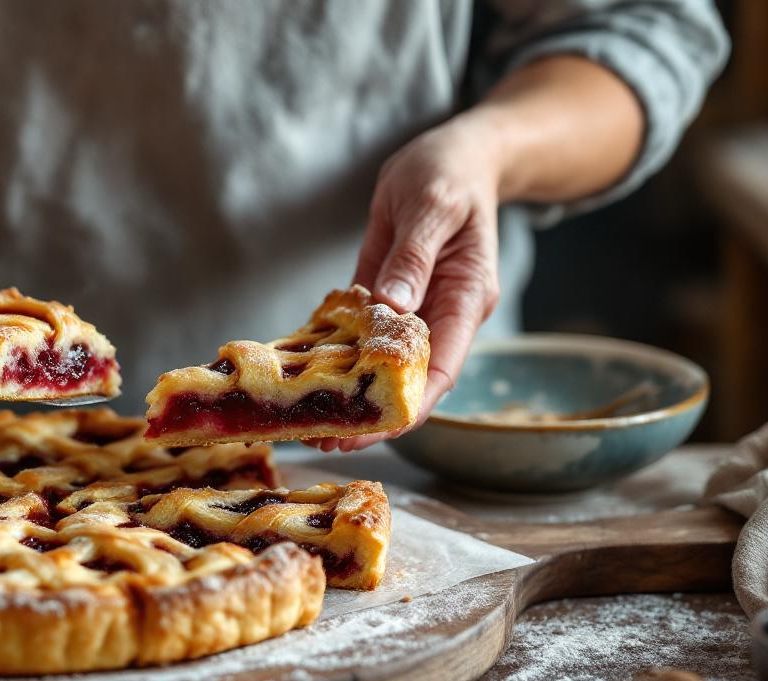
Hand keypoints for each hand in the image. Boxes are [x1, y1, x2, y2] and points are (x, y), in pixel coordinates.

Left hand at [312, 115, 502, 451]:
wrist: (454, 154)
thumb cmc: (449, 173)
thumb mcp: (432, 205)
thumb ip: (413, 256)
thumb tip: (394, 305)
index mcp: (464, 299)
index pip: (441, 369)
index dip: (410, 405)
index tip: (376, 430)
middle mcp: (439, 315)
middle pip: (407, 381)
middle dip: (370, 415)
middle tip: (323, 438)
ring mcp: (412, 309)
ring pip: (379, 366)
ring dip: (346, 395)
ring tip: (305, 420)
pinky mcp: (385, 298)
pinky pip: (357, 336)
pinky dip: (333, 357)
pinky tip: (302, 377)